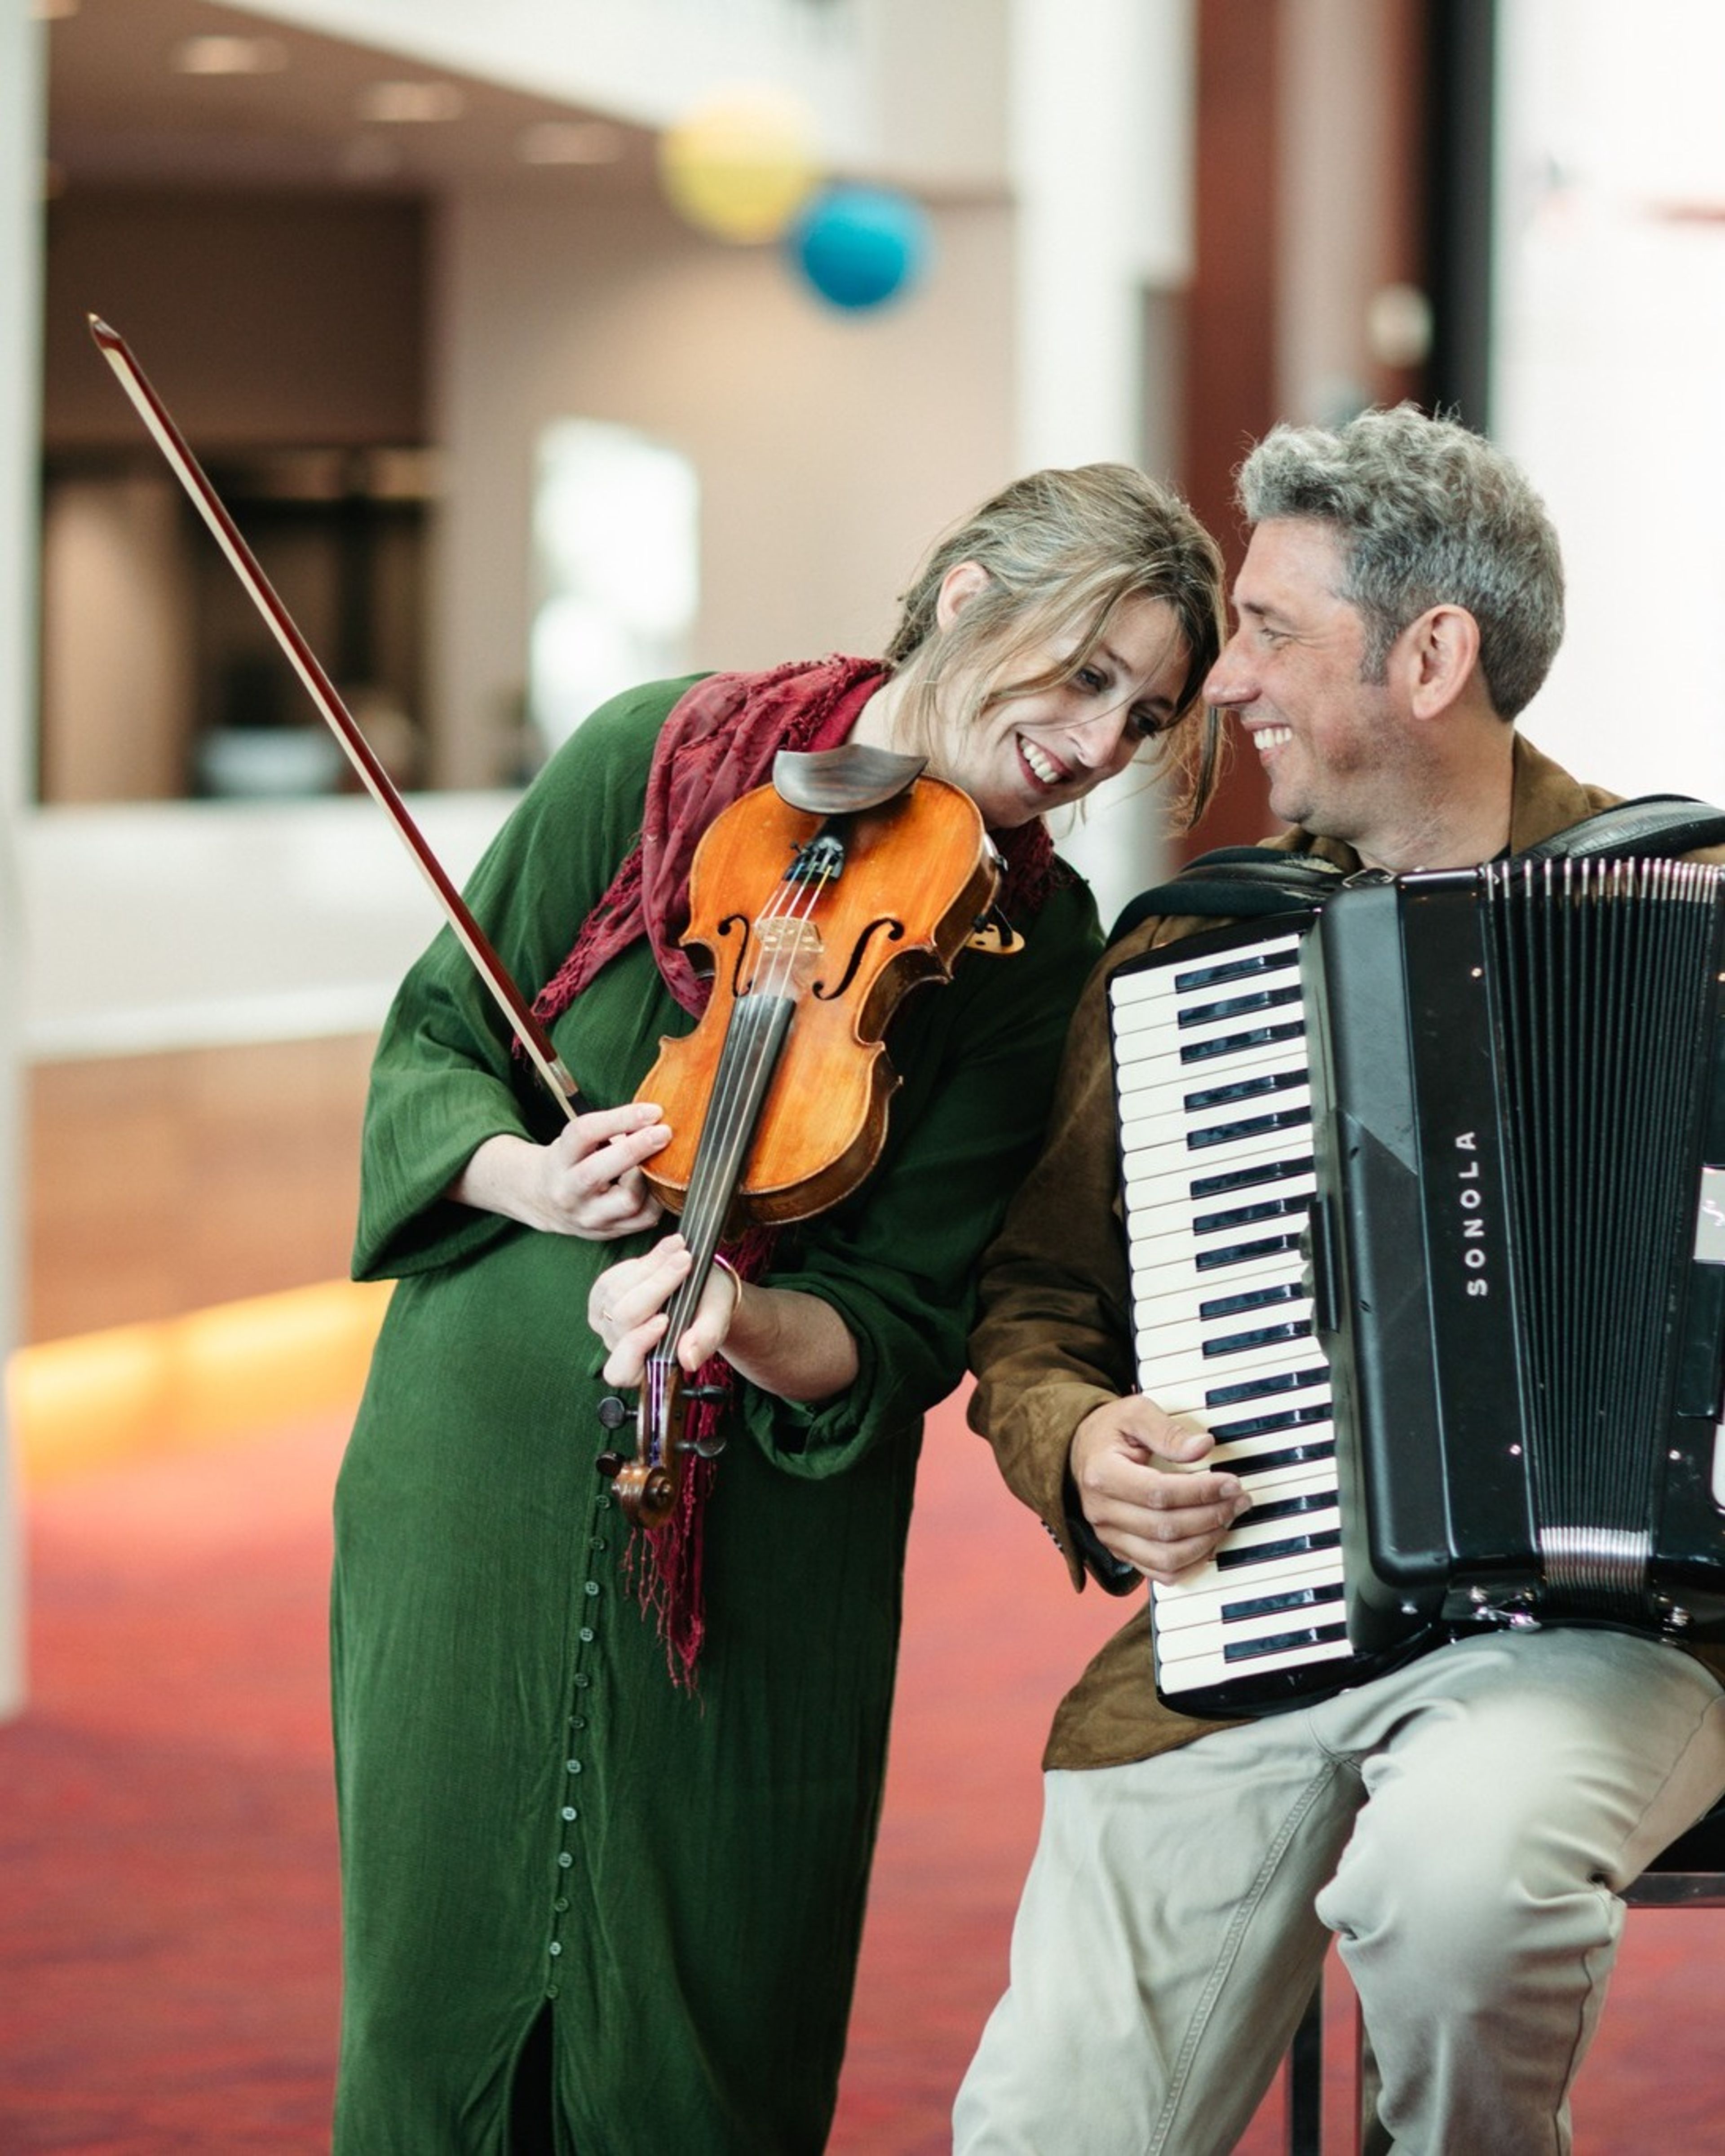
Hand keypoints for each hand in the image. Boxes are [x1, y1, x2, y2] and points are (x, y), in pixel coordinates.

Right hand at [452, 1103, 670, 1238]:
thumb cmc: (570, 1162)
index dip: (621, 1119)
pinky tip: (662, 1182)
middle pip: (599, 1172)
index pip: (584, 1133)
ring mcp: (588, 1217)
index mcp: (560, 1159)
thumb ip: (610, 1129)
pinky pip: (644, 1219)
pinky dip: (659, 1198)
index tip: (652, 1111)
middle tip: (664, 1132)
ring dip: (652, 1177)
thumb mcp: (578, 1140)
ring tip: (663, 1160)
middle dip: (636, 1149)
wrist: (545, 1201)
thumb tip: (656, 1117)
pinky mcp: (608, 1233)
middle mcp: (569, 1192)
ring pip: (628, 1201)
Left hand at [588, 1234, 740, 1386]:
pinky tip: (660, 1255)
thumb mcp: (716, 1321)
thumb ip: (704, 1340)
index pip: (623, 1370)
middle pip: (623, 1319)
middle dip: (656, 1286)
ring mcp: (607, 1324)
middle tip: (685, 1261)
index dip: (637, 1345)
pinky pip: (608, 1281)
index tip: (665, 1319)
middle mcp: (621, 1349)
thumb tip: (688, 1360)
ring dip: (649, 1267)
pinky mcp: (601, 1300)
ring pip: (615, 1294)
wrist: (703, 1288)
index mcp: (647, 1366)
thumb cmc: (708, 1309)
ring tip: (678, 1249)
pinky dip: (636, 1264)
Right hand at [1069, 1396, 1249, 1584]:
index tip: (1231, 1483)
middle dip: (1211, 1516)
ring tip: (1227, 1518)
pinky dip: (1189, 1563)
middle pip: (1165, 1528)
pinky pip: (1159, 1572)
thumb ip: (1168, 1431)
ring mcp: (1109, 1536)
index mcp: (1103, 1474)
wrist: (1083, 1451)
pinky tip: (1208, 1541)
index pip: (1158, 1493)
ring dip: (1205, 1542)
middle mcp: (1102, 1511)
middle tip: (1238, 1499)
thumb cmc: (1111, 1430)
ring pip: (1165, 1558)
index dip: (1201, 1491)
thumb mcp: (1136, 1413)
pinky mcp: (1120, 1551)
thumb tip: (1203, 1447)